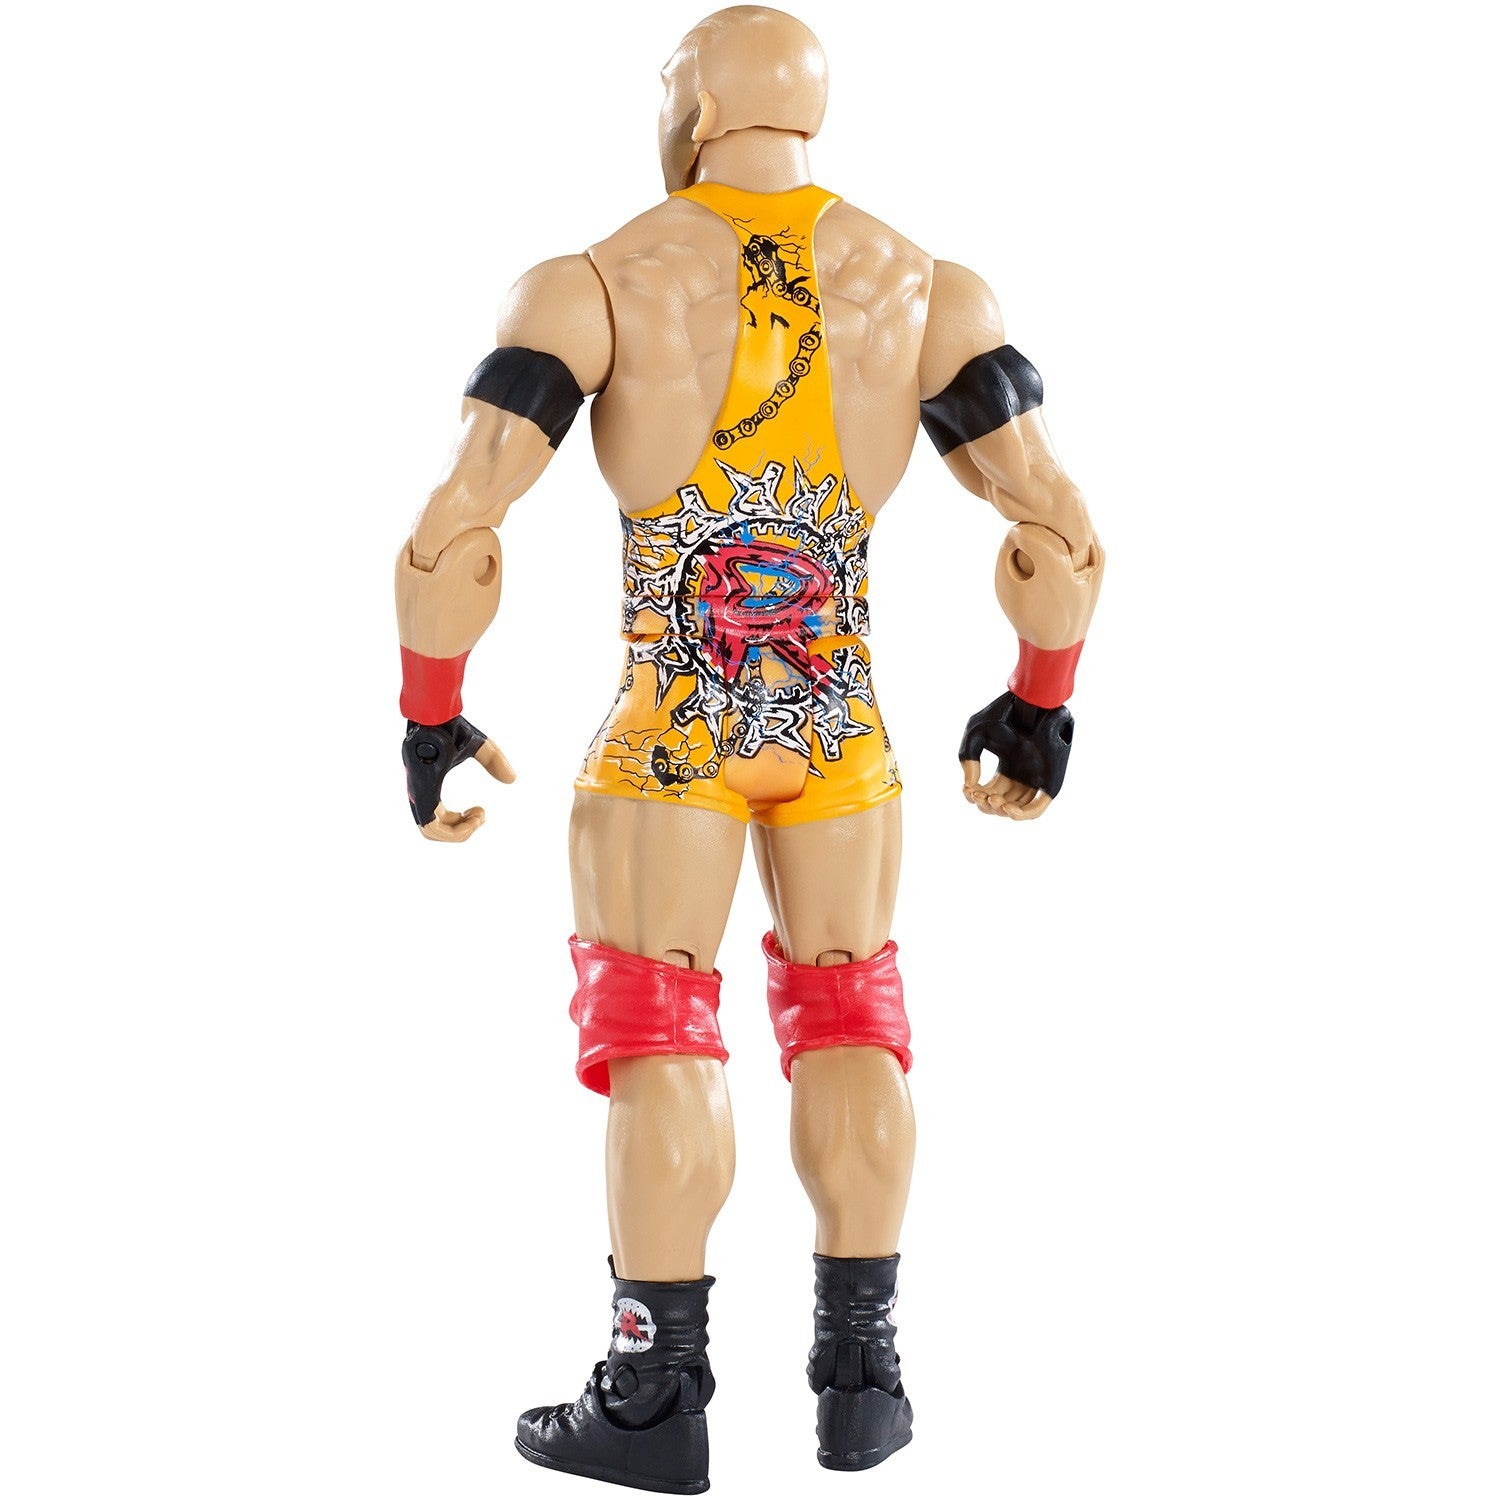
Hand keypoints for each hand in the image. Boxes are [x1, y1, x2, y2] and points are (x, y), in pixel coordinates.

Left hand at [402, 715, 514, 841]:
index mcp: (429, 786)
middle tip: (481, 815)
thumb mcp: (479, 748)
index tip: (480, 809)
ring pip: (431, 833)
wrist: (437, 715)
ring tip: (480, 815)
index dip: (461, 823)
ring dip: (461, 832)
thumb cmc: (451, 727)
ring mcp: (418, 794)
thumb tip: (511, 779)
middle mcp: (420, 793)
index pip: (438, 818)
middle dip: (462, 831)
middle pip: (434, 831)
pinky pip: (431, 827)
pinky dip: (455, 830)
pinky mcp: (421, 793)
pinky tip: (476, 816)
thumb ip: (493, 762)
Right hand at [958, 691, 1072, 821]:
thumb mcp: (976, 734)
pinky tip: (1007, 809)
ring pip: (1018, 809)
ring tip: (992, 801)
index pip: (990, 792)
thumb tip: (970, 784)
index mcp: (1008, 766)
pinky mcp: (1049, 782)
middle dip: (986, 804)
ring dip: (1001, 811)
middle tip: (979, 795)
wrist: (1029, 700)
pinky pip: (1037, 807)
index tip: (968, 789)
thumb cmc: (1003, 713)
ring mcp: (1036, 779)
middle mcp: (1022, 775)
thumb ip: (967, 758)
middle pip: (1001, 803)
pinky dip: (1022, 813)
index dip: (976, 796)